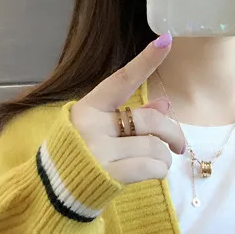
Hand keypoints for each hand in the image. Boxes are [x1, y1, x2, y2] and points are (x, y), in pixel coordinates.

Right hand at [70, 35, 185, 183]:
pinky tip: (156, 172)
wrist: (55, 194)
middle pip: (149, 121)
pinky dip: (160, 170)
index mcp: (89, 108)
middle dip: (172, 133)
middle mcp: (92, 126)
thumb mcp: (99, 131)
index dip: (145, 60)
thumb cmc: (79, 158)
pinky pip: (150, 166)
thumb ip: (131, 117)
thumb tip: (166, 104)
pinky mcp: (109, 175)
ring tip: (159, 163)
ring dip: (164, 157)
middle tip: (179, 145)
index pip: (122, 80)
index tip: (167, 40)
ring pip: (154, 147)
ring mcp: (99, 150)